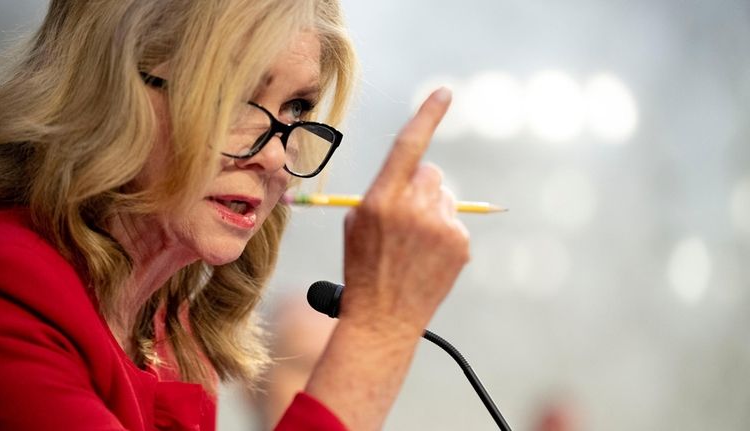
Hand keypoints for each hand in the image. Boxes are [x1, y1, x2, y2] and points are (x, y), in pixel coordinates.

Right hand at [339, 88, 469, 335]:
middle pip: (431, 172)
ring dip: (432, 210)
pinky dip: (444, 233)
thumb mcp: (357, 224)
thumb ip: (383, 192)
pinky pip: (454, 222)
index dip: (427, 115)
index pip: (409, 145)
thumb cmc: (362, 269)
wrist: (383, 319)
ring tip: (414, 245)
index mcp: (383, 198)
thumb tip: (414, 173)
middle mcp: (415, 208)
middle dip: (420, 186)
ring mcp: (441, 226)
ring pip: (444, 197)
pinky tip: (427, 257)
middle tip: (406, 217)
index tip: (445, 92)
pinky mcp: (460, 244)